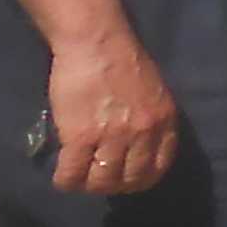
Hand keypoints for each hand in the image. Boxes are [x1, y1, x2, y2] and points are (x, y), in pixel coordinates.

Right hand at [47, 22, 182, 195]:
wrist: (96, 40)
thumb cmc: (122, 59)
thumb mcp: (154, 92)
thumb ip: (152, 119)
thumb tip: (141, 146)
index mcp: (163, 122)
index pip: (158, 167)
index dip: (140, 179)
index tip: (126, 178)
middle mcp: (143, 133)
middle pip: (130, 179)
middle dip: (114, 185)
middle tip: (99, 179)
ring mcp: (112, 137)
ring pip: (101, 181)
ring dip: (89, 185)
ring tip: (80, 178)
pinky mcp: (80, 136)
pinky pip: (73, 173)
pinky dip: (66, 181)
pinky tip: (62, 177)